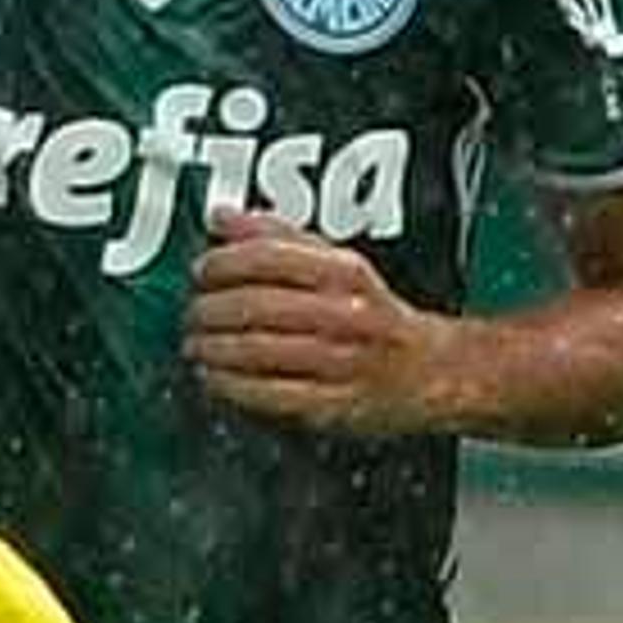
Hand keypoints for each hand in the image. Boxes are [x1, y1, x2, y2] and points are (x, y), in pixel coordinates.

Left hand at [183, 208, 448, 436]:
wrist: (432, 372)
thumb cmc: (374, 312)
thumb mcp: (336, 261)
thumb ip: (276, 234)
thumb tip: (221, 216)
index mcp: (345, 272)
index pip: (269, 257)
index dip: (223, 264)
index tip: (200, 271)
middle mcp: (346, 314)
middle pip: (258, 307)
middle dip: (210, 311)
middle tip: (191, 314)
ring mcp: (342, 363)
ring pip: (259, 352)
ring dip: (213, 349)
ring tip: (195, 346)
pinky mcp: (335, 406)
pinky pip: (272, 395)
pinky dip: (232, 387)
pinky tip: (214, 379)